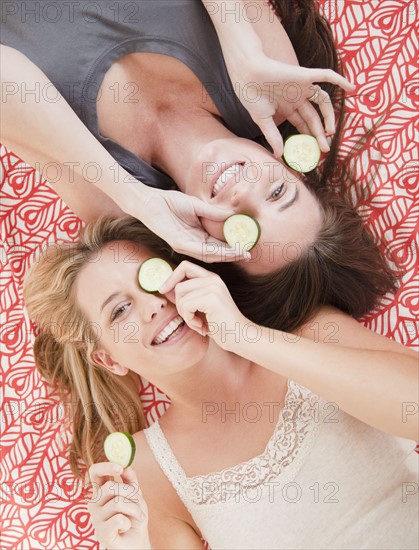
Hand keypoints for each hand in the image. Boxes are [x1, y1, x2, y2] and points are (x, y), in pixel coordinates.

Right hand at [87, 462, 150, 549]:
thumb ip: (130, 479)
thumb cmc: (134, 517)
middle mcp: (94, 503)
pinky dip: (129, 522)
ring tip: (137, 516)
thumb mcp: (135, 494)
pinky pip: (118, 519)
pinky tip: (126, 527)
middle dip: (131, 492)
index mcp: (100, 490)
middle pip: (110, 486)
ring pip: (117, 503)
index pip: (94, 472)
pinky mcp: (101, 533)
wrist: (137, 541)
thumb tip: (125, 467)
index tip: (120, 468)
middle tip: (139, 502)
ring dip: (135, 509)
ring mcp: (96, 518)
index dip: (105, 467)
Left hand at [125, 186, 249, 262]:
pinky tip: (224, 250)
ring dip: (226, 255)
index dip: (232, 246)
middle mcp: (193, 243)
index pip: (218, 244)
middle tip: (248, 255)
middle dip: (232, 254)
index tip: (246, 245)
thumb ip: (213, 212)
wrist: (150, 200)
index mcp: (197, 235)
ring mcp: (186, 245)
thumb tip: (232, 215)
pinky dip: (213, 251)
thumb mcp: (197, 206)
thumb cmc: (170, 202)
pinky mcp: (178, 243)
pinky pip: (198, 250)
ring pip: (209, 254)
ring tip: (240, 254)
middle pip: (216, 253)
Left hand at [159, 260, 248, 350]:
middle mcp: (213, 279)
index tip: (164, 290)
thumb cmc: (220, 325)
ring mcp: (213, 287)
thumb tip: (164, 288)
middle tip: (192, 318)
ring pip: (180, 297)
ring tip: (198, 323)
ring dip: (185, 315)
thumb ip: (187, 295)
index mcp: (212, 278)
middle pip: (179, 285)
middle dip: (179, 305)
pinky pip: (185, 306)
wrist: (240, 337)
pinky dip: (190, 320)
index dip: (171, 277)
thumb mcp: (201, 307)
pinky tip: (202, 326)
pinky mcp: (212, 299)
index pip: (185, 266)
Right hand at [224, 53, 355, 156]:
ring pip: (322, 102)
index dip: (309, 137)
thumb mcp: (262, 120)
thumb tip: (279, 155)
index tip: (314, 151)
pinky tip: (352, 88)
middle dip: (319, 133)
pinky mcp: (304, 75)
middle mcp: (296, 98)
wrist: (246, 74)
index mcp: (287, 107)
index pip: (303, 124)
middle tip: (325, 148)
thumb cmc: (250, 95)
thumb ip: (273, 136)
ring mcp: (301, 87)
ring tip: (331, 132)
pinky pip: (326, 76)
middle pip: (314, 117)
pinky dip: (339, 80)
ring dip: (329, 117)